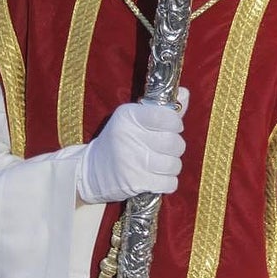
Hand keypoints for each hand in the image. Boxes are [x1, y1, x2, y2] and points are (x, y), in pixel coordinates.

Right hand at [78, 88, 189, 204]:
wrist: (91, 171)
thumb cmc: (119, 141)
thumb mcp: (134, 119)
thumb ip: (161, 109)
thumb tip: (185, 94)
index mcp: (129, 116)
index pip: (166, 116)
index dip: (176, 123)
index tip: (173, 127)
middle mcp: (129, 136)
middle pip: (173, 142)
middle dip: (176, 147)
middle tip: (166, 148)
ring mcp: (132, 161)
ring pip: (174, 165)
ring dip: (172, 166)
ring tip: (160, 163)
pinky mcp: (135, 182)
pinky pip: (169, 183)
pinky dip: (168, 182)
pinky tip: (157, 177)